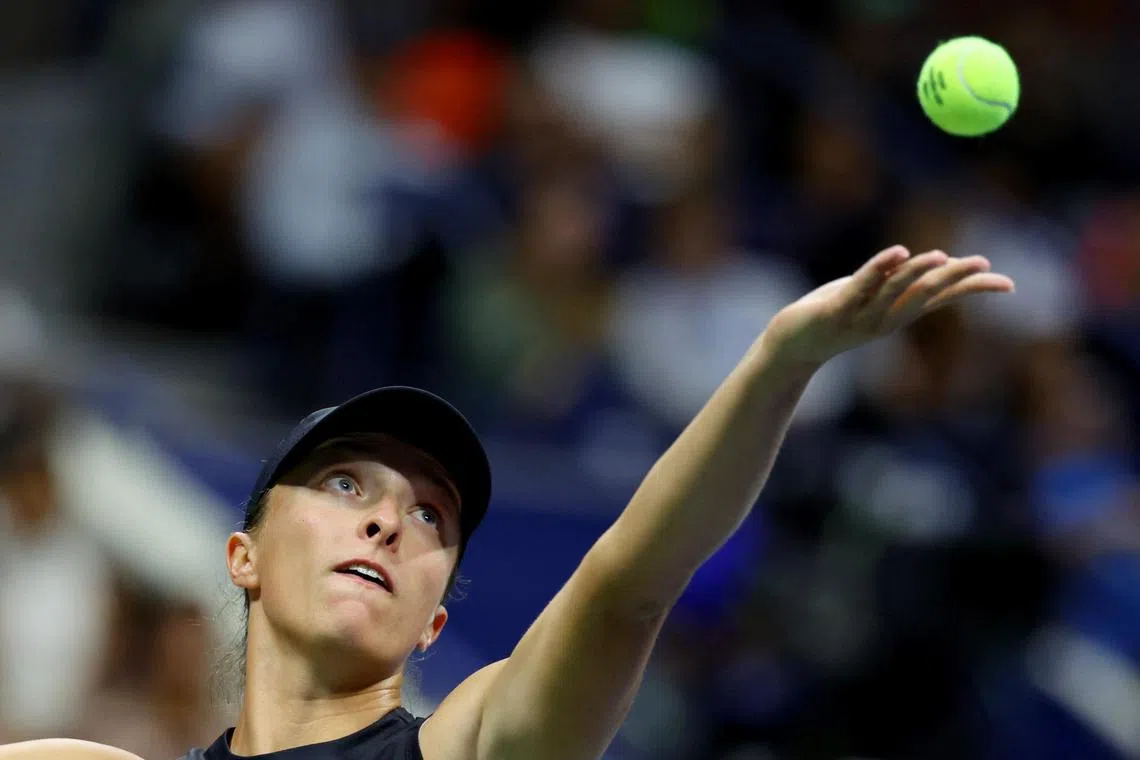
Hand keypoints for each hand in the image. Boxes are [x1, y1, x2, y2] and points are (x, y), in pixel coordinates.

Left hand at [762, 246, 1014, 366]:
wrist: (792, 345)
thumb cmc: (834, 315)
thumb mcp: (874, 297)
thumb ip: (901, 282)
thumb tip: (937, 263)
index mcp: (899, 312)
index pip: (944, 298)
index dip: (974, 290)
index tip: (1009, 285)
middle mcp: (887, 317)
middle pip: (927, 293)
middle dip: (955, 278)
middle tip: (984, 263)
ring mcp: (862, 315)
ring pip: (896, 290)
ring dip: (918, 273)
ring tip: (941, 256)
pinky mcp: (837, 309)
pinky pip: (862, 285)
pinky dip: (879, 267)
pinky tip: (897, 252)